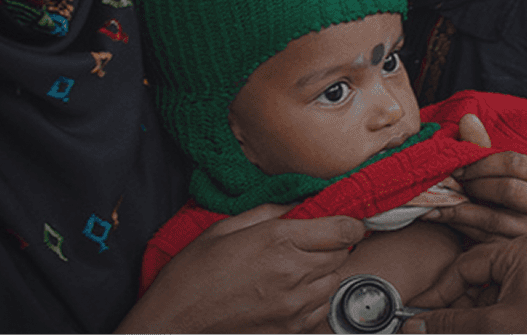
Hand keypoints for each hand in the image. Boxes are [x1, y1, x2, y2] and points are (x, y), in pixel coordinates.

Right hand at [118, 204, 366, 333]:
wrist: (176, 318)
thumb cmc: (193, 273)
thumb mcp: (225, 228)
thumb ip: (269, 212)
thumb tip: (299, 203)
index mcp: (278, 240)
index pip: (342, 230)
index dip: (350, 223)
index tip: (347, 222)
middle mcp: (292, 272)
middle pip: (342, 254)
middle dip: (333, 245)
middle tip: (311, 243)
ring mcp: (293, 304)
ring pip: (335, 281)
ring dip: (324, 272)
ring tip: (297, 269)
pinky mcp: (290, 327)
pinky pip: (322, 308)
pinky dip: (315, 298)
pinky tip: (293, 292)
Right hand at [401, 237, 526, 333]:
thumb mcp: (495, 327)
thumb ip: (451, 324)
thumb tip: (414, 326)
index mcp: (521, 249)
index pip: (465, 265)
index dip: (439, 294)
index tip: (419, 317)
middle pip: (480, 276)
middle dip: (458, 307)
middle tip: (438, 329)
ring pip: (496, 289)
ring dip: (477, 313)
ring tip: (464, 331)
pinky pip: (515, 296)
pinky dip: (497, 315)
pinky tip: (488, 330)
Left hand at [424, 114, 526, 241]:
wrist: (514, 235)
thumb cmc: (500, 193)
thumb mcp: (496, 170)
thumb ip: (481, 146)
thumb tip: (467, 119)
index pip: (513, 162)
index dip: (480, 164)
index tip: (458, 167)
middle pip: (508, 190)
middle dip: (474, 186)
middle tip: (452, 184)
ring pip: (493, 219)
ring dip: (459, 209)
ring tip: (438, 201)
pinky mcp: (520, 252)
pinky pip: (485, 241)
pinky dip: (459, 228)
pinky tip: (440, 217)